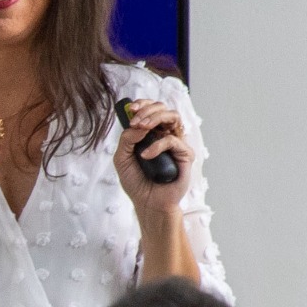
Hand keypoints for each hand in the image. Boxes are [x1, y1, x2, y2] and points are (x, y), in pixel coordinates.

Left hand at [113, 97, 192, 214]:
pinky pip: (172, 141)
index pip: (150, 109)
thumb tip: (137, 125)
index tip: (130, 108)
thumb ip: (126, 139)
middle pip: (162, 108)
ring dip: (155, 117)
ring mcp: (176, 143)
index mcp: (151, 132)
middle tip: (135, 121)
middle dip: (147, 110)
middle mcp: (165, 134)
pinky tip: (145, 156)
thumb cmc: (136, 180)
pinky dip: (157, 146)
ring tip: (142, 128)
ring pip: (173, 116)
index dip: (142, 104)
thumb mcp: (122, 158)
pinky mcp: (185, 154)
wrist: (148, 202)